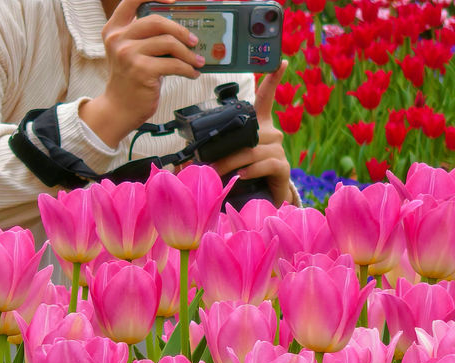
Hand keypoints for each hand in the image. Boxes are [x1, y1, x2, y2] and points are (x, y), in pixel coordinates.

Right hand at [80, 0, 204, 147]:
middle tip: (193, 41)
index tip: (173, 0)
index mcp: (114, 30)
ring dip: (188, 53)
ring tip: (197, 61)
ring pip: (168, 43)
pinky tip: (192, 73)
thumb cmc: (129, 81)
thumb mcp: (129, 53)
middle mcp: (119, 39)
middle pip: (157, 21)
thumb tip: (178, 31)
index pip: (132, 0)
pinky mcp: (142, 71)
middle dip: (180, 30)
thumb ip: (144, 38)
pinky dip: (188, 69)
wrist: (119, 109)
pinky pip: (173, 64)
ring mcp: (129, 54)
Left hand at [211, 61, 293, 205]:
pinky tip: (242, 176)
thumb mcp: (225, 161)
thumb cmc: (243, 176)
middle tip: (208, 164)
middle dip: (226, 151)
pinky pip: (266, 164)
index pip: (266, 98)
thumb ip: (210, 156)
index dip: (273, 80)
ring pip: (254, 150)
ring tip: (218, 173)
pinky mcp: (282, 168)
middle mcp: (271, 134)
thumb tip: (180, 164)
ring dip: (233, 162)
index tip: (281, 61)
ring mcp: (278, 151)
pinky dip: (252, 170)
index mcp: (258, 125)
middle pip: (249, 134)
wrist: (262, 200)